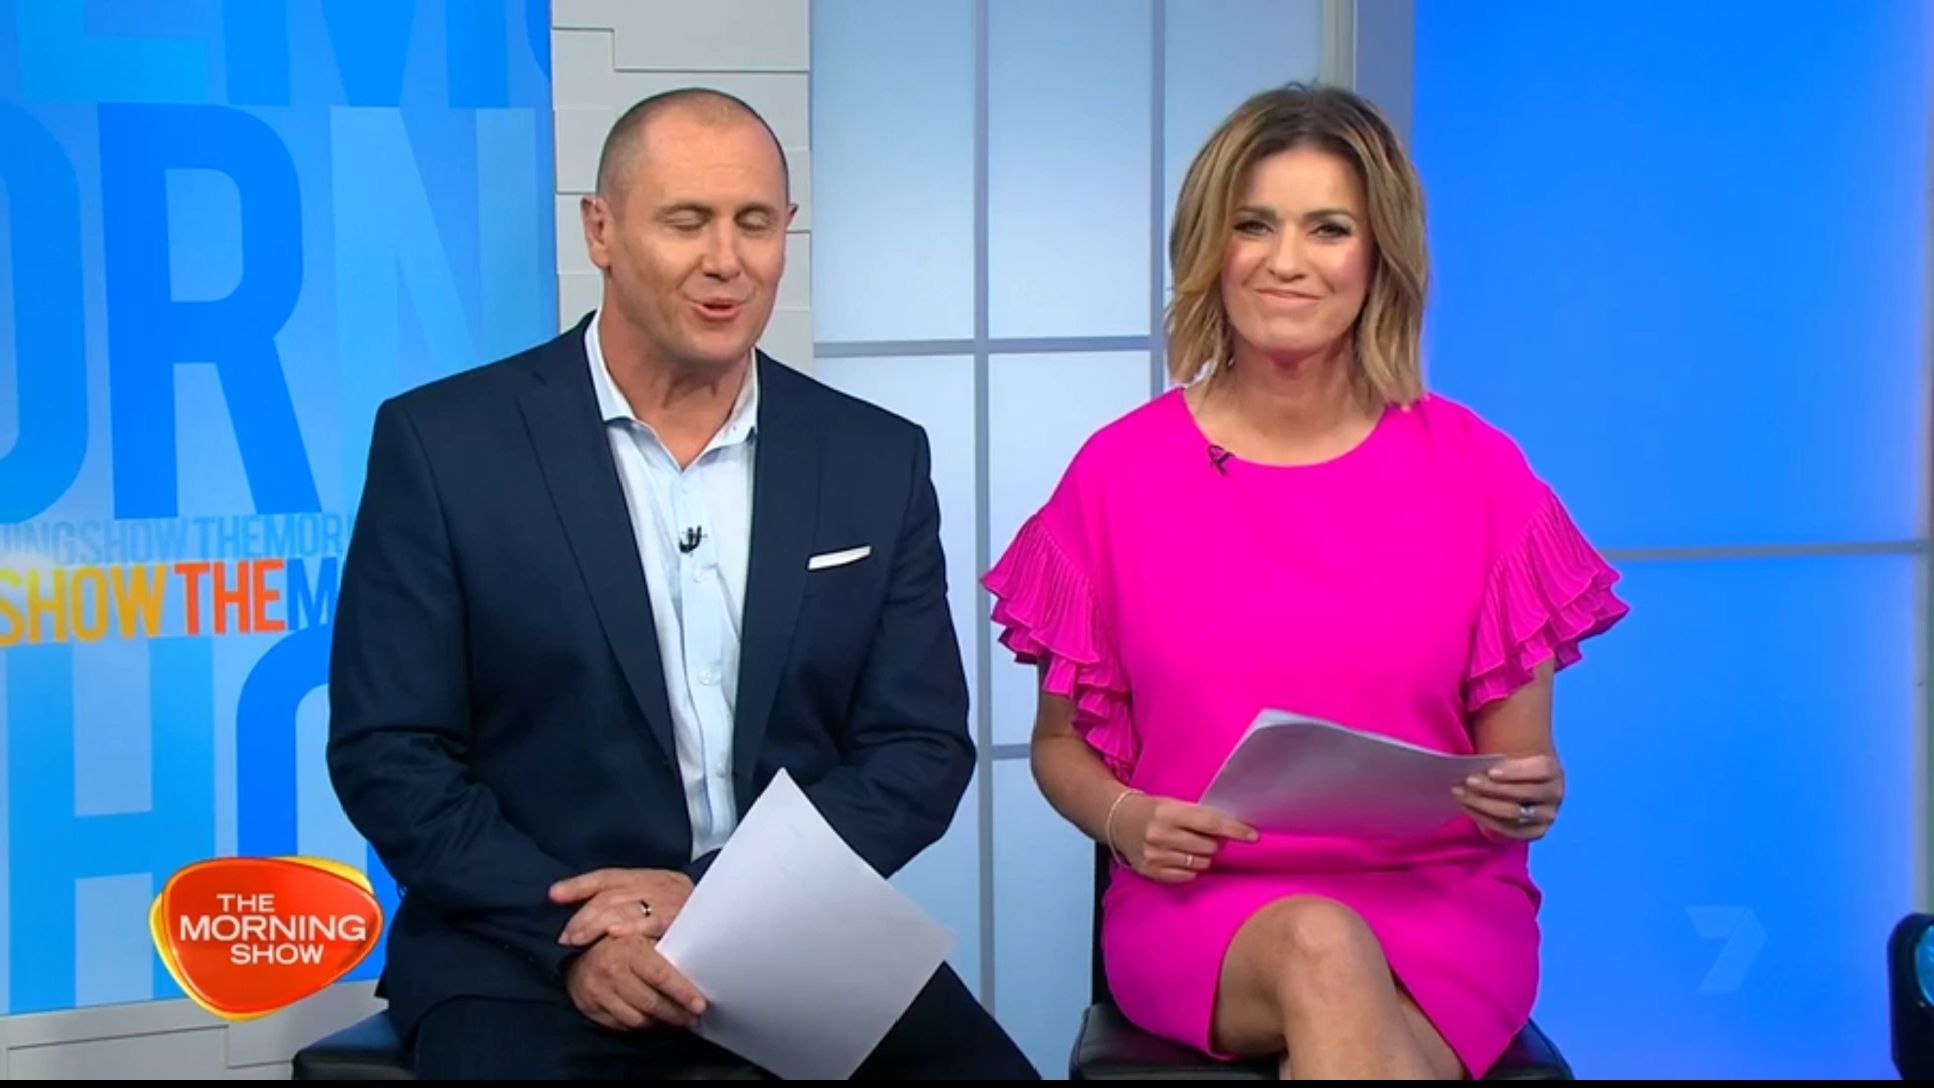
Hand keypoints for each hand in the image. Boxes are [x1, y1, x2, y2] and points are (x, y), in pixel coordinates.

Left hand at [552, 868, 692, 946]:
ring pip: (627, 904)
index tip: (553, 895)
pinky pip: (654, 919)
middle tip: (565, 937)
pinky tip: (615, 936)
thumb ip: (628, 908)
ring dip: (598, 923)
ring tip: (577, 941)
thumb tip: (585, 914)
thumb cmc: (690, 925)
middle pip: (613, 892)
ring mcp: (674, 898)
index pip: (609, 876)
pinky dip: (632, 926)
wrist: (735, 924)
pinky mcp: (684, 916)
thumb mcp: (658, 909)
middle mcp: (662, 882)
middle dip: (585, 914)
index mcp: (652, 877)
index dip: (580, 885)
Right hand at [564, 933, 707, 1031]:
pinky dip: (641, 1024)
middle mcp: (612, 971)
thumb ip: (666, 940)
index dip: (682, 993)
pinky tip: (653, 1019)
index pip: (660, 976)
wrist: (578, 948)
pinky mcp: (591, 1007)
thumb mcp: (644, 931)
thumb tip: (701, 952)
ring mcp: (599, 991)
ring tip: (677, 1018)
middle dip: (677, 1013)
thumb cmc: (622, 939)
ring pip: (638, 1019)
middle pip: (651, 1003)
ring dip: (661, 1021)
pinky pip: (623, 1025)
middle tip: (694, 1017)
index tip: (700, 1005)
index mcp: (629, 948)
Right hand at [1111, 791, 1257, 883]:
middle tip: (1208, 837)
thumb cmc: (1153, 811)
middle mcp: (1159, 835)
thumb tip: (1233, 832)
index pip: (1210, 823)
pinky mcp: (1150, 871)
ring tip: (1191, 845)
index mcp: (1167, 813)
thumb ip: (1201, 817)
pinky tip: (1181, 857)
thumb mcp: (1174, 804)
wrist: (1118, 821)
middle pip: (1208, 847)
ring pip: (1201, 863)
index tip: (1252, 835)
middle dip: (1216, 843)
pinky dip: (1191, 868)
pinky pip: (1187, 876)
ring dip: (1204, 856)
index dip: (1234, 830)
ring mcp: (1154, 855)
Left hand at [1455, 754, 1564, 841]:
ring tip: (1462, 794)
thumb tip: (1474, 763)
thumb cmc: (1513, 769)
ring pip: (1514, 813)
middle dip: (1492, 788)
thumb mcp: (1512, 759)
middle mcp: (1554, 795)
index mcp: (1553, 771)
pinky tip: (1468, 808)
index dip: (1516, 772)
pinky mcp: (1536, 832)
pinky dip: (1485, 819)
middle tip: (1468, 781)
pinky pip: (1509, 829)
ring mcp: (1547, 816)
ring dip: (1484, 804)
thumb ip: (1499, 760)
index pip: (1539, 770)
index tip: (1490, 772)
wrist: (1525, 787)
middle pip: (1523, 793)